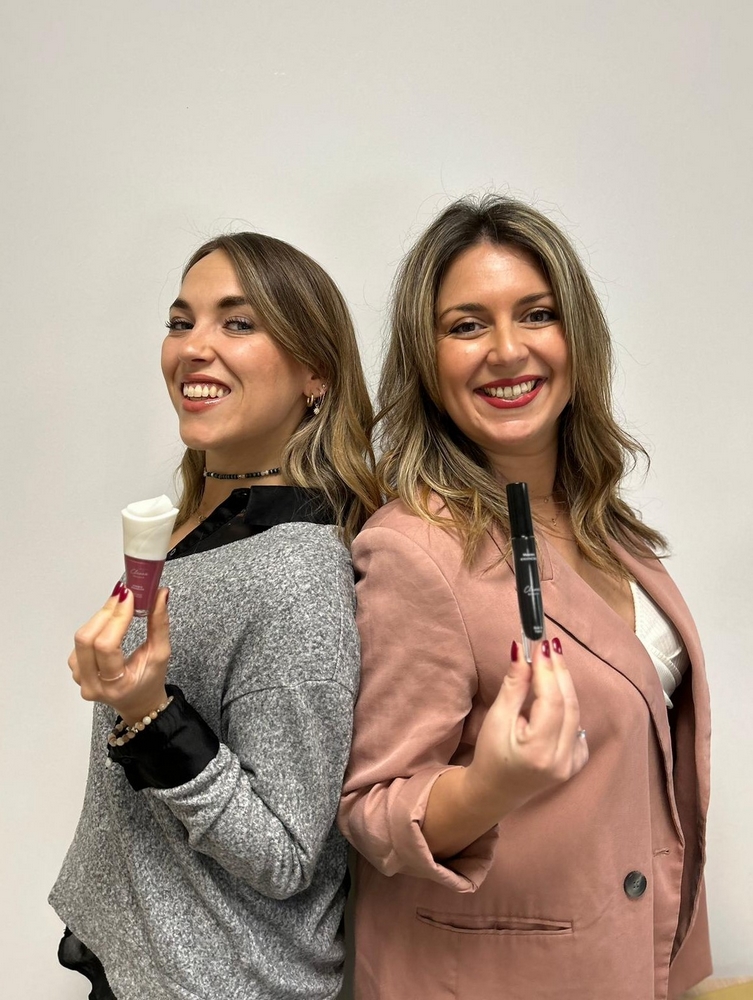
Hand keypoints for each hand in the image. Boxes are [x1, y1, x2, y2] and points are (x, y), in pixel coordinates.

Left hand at [68, 582, 170, 725]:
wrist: (137, 702)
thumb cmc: (150, 680)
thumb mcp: (161, 653)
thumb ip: (159, 623)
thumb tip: (159, 593)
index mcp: (116, 685)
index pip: (107, 646)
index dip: (116, 618)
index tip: (129, 596)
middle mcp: (93, 685)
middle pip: (87, 640)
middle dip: (105, 612)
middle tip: (123, 595)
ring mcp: (80, 680)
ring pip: (81, 640)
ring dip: (99, 618)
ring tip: (118, 606)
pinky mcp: (75, 671)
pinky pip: (78, 644)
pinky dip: (94, 627)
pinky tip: (108, 623)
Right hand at [465, 637, 587, 815]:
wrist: (494, 791)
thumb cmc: (490, 755)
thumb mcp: (497, 718)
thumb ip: (514, 685)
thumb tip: (521, 651)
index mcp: (538, 751)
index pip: (551, 701)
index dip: (548, 670)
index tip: (540, 645)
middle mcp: (561, 759)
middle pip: (568, 704)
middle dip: (559, 672)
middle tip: (548, 646)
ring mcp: (571, 764)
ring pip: (575, 713)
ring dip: (564, 685)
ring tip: (551, 662)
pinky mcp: (575, 763)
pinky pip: (578, 727)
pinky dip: (568, 707)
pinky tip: (556, 695)